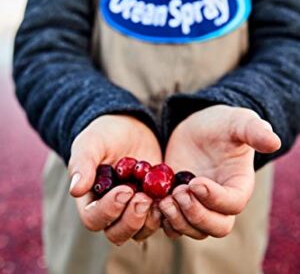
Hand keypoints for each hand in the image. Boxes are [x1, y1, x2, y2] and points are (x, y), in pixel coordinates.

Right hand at [68, 115, 161, 244]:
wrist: (131, 128)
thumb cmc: (106, 134)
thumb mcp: (92, 143)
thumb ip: (82, 164)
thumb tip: (75, 190)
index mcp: (91, 199)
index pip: (94, 219)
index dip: (109, 210)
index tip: (124, 190)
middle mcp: (111, 210)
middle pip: (117, 233)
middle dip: (131, 220)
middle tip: (143, 198)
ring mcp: (133, 208)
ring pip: (140, 231)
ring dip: (149, 219)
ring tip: (157, 198)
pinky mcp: (153, 203)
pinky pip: (160, 219)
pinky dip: (165, 213)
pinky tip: (170, 196)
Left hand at [159, 105, 280, 239]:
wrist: (198, 129)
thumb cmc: (221, 125)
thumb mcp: (237, 122)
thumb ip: (253, 130)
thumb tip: (273, 141)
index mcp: (238, 184)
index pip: (233, 204)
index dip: (215, 199)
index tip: (195, 182)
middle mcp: (219, 200)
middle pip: (215, 227)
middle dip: (196, 215)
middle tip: (178, 193)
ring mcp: (198, 203)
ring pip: (193, 230)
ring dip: (178, 221)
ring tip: (164, 200)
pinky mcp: (179, 202)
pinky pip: (173, 224)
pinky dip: (164, 220)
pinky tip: (154, 202)